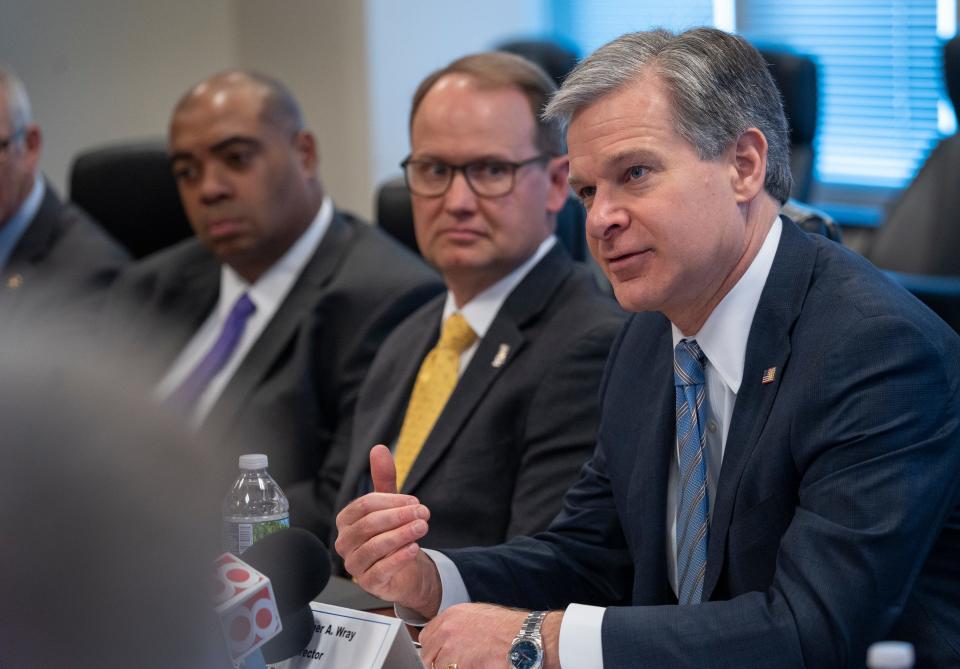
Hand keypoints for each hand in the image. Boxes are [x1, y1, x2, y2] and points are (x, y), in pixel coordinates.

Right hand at [334, 445, 441, 615]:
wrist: (404, 570)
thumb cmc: (392, 535)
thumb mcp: (390, 505)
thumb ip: (383, 478)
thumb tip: (378, 448)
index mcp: (347, 521)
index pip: (364, 506)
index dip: (391, 501)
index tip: (414, 501)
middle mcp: (345, 543)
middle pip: (369, 525)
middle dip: (399, 516)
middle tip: (423, 512)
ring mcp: (354, 564)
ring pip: (374, 547)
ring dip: (401, 535)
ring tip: (422, 527)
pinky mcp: (368, 583)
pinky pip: (379, 570)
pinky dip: (398, 558)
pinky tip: (413, 548)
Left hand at [420, 604, 562, 668]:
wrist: (527, 638)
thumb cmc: (509, 629)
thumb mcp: (478, 616)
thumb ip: (457, 626)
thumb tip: (446, 640)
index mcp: (451, 615)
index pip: (425, 637)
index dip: (434, 650)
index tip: (440, 657)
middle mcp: (447, 630)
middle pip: (428, 656)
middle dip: (440, 663)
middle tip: (457, 664)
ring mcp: (452, 648)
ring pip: (439, 667)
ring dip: (451, 668)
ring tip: (472, 664)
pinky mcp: (461, 665)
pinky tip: (479, 665)